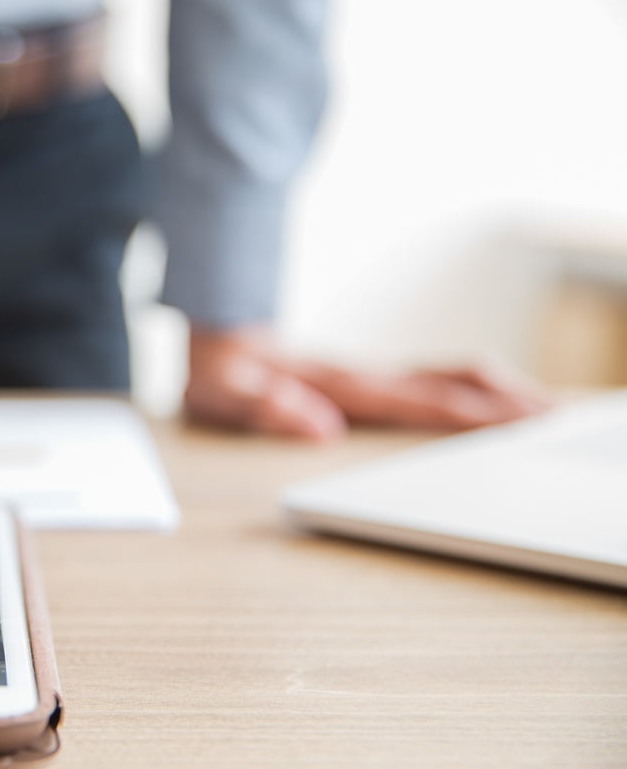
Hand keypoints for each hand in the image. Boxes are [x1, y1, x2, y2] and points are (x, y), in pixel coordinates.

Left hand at [184, 325, 549, 439]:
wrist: (214, 341)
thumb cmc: (221, 372)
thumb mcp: (226, 392)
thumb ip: (268, 407)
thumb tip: (320, 428)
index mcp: (340, 385)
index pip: (417, 399)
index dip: (467, 412)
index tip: (512, 425)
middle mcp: (364, 377)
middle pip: (451, 381)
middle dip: (505, 400)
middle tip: (555, 421)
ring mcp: (370, 377)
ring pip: (449, 376)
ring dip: (499, 392)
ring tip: (544, 413)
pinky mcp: (368, 382)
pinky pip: (433, 381)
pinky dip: (474, 390)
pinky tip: (490, 404)